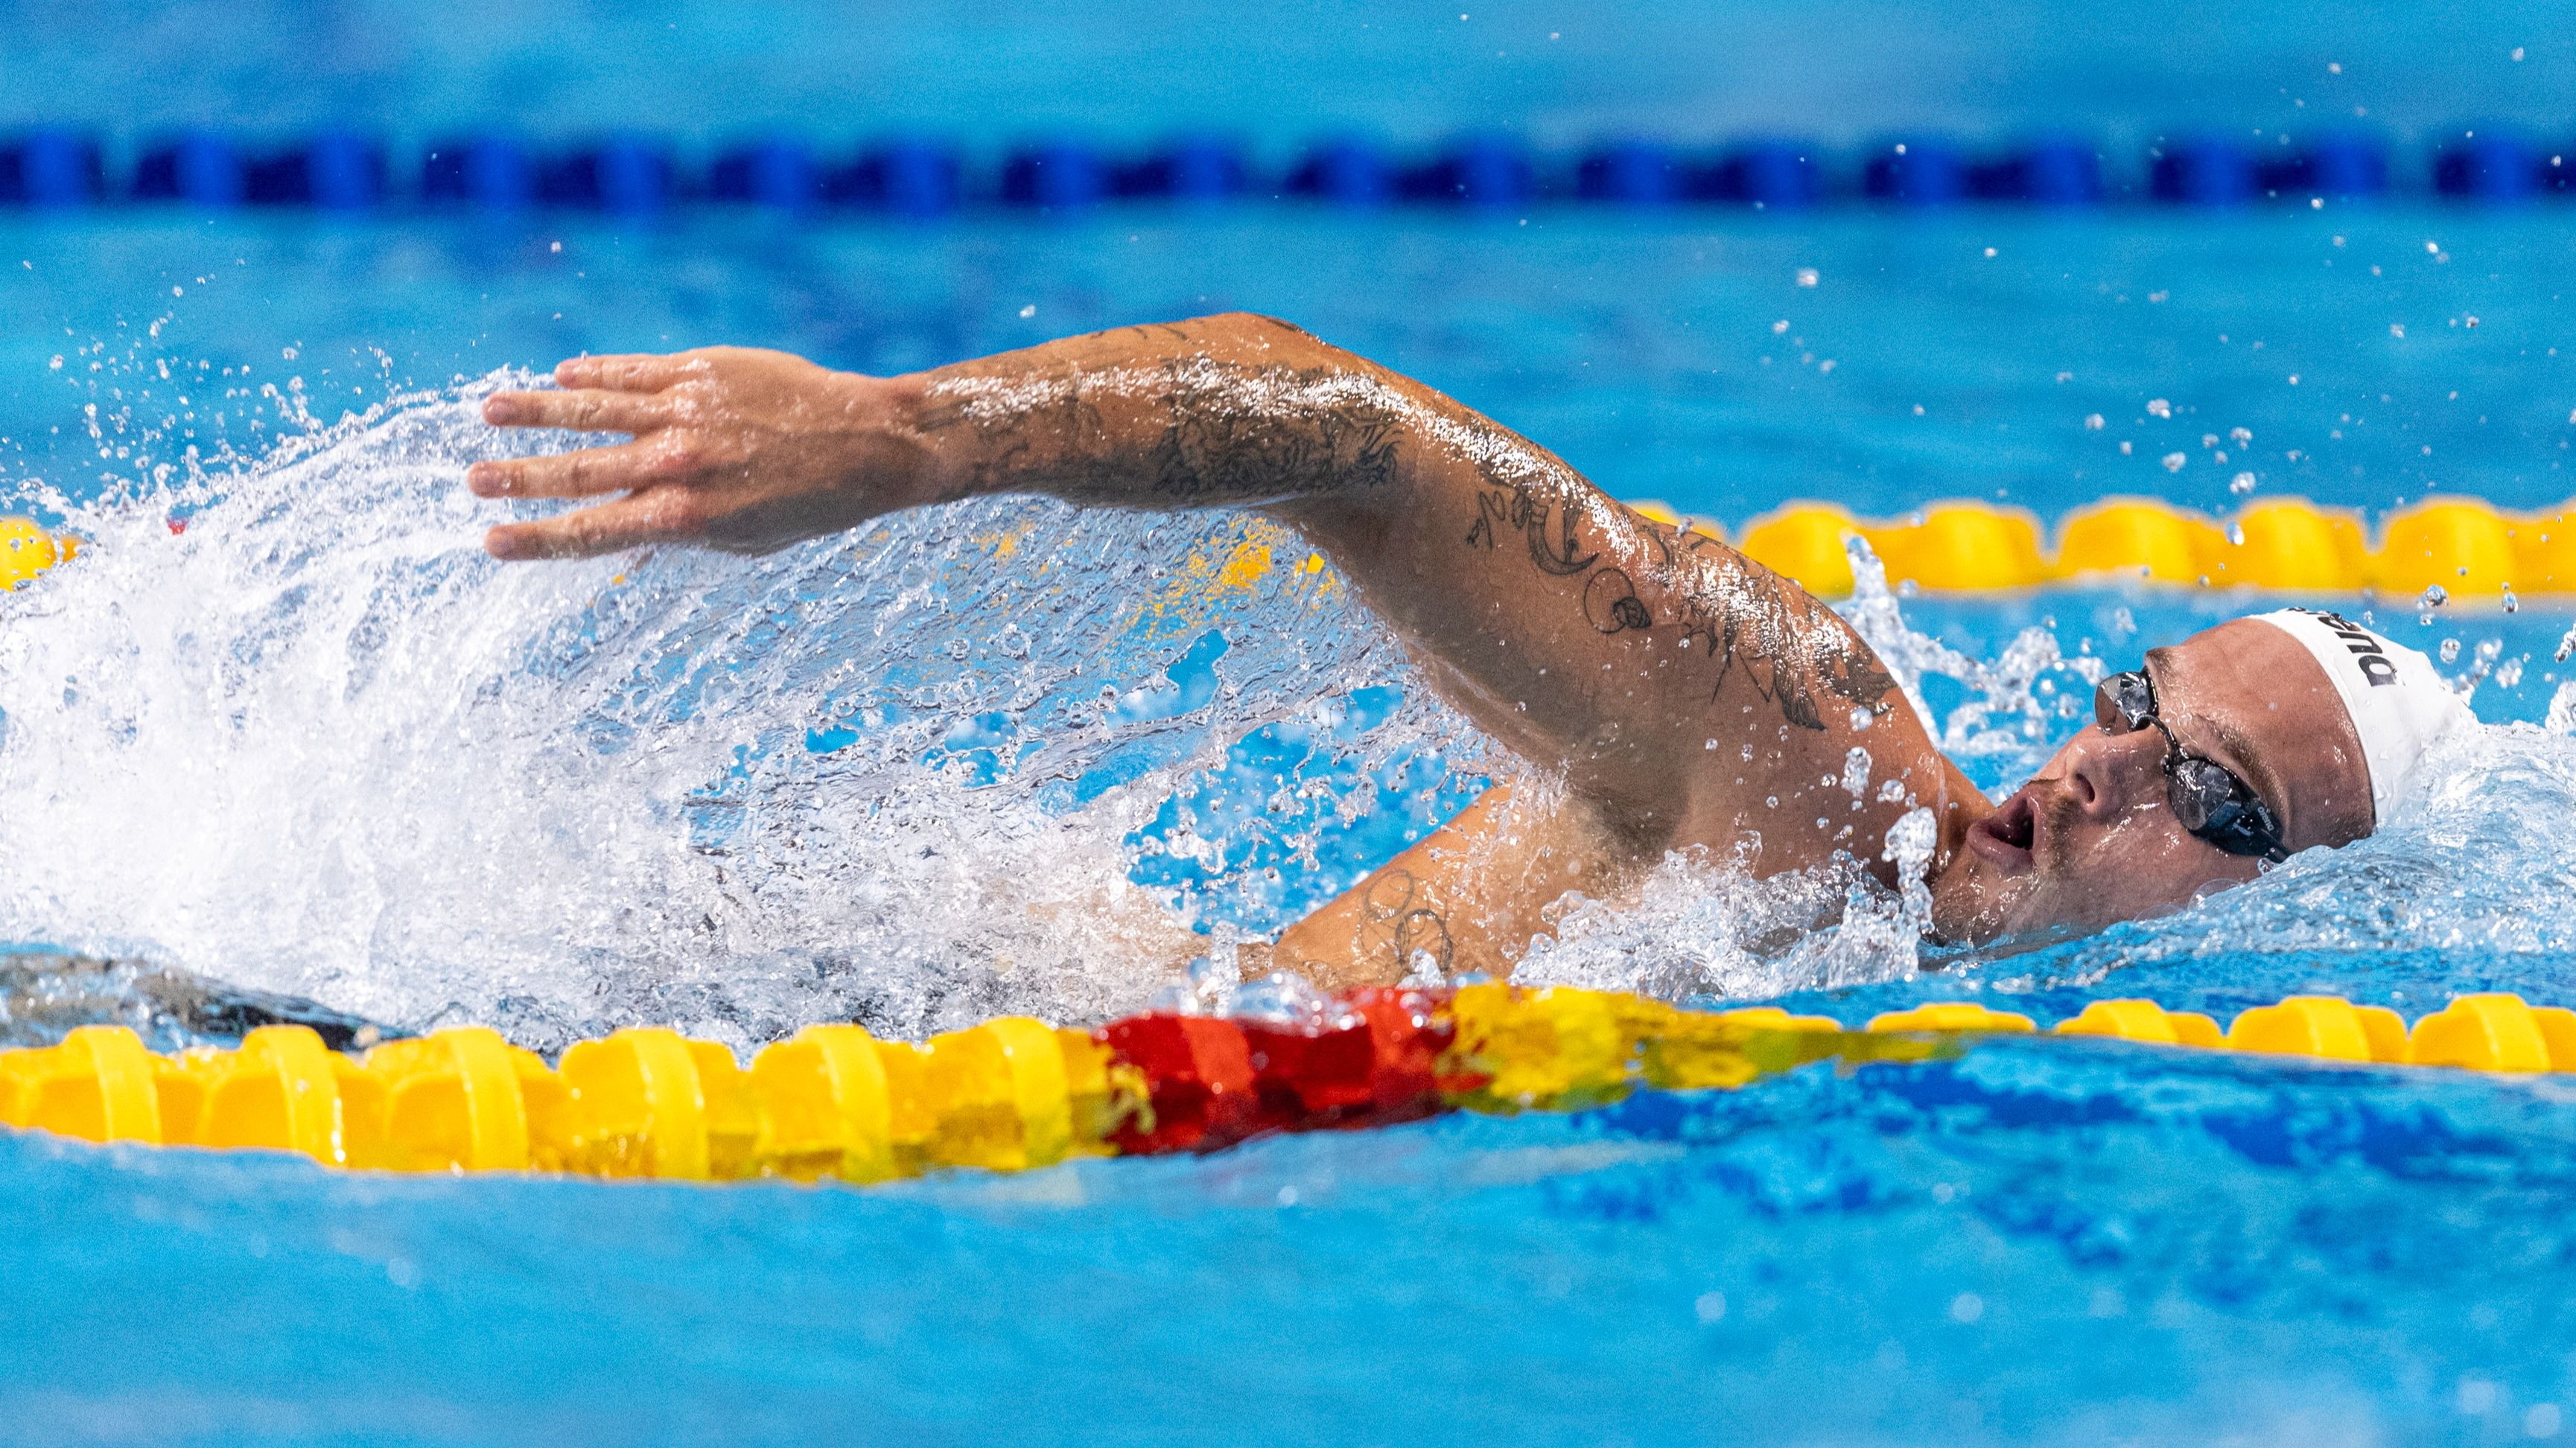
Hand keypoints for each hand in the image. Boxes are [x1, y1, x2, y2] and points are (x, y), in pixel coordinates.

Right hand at [467, 347, 936, 559]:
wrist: (865, 442)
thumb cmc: (809, 504)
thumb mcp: (744, 540)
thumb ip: (682, 532)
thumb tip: (631, 530)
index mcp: (683, 518)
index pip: (590, 533)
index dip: (535, 539)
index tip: (490, 541)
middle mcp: (674, 464)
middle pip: (576, 471)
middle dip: (518, 477)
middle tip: (470, 479)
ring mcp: (683, 411)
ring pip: (590, 409)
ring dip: (535, 411)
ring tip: (489, 411)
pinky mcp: (699, 370)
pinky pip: (632, 371)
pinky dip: (594, 373)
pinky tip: (563, 373)